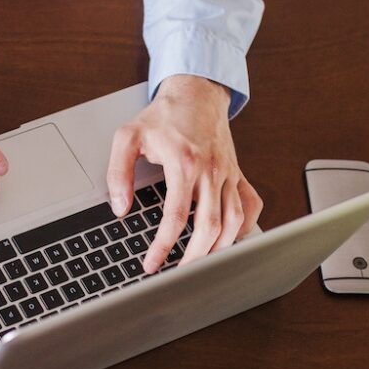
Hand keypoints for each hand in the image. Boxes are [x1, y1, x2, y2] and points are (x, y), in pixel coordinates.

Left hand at [106, 75, 262, 273]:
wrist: (197, 91)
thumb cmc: (162, 115)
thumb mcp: (128, 137)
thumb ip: (118, 172)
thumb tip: (119, 207)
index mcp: (184, 164)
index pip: (176, 217)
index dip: (163, 246)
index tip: (152, 264)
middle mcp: (211, 171)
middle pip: (210, 227)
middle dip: (195, 258)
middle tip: (179, 276)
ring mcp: (228, 173)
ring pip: (234, 221)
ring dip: (220, 249)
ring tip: (201, 265)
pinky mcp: (237, 172)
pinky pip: (251, 204)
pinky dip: (246, 226)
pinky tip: (231, 240)